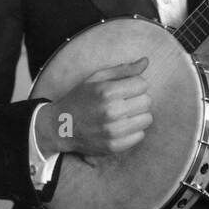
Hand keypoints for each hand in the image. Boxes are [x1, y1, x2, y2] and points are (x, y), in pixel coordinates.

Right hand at [36, 58, 151, 157]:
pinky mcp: (115, 146)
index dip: (135, 84)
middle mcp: (111, 112)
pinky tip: (120, 127)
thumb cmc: (79, 99)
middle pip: (147, 101)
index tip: (124, 89)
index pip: (142, 84)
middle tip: (123, 102)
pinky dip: (133, 131)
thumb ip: (122, 70)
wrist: (60, 126)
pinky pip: (140, 135)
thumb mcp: (96, 78)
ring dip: (137, 115)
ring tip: (122, 115)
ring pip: (147, 119)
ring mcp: (113, 131)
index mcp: (106, 91)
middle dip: (138, 99)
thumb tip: (146, 61)